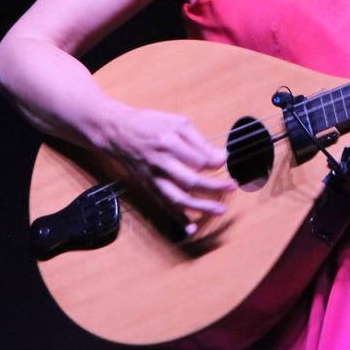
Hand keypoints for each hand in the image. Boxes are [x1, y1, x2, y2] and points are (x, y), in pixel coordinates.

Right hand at [91, 102, 234, 233]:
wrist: (117, 133)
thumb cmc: (149, 124)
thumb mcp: (176, 122)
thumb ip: (198, 140)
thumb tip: (219, 156)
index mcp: (168, 142)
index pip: (198, 159)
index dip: (216, 162)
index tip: (227, 160)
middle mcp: (160, 163)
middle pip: (190, 180)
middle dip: (213, 186)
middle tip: (232, 186)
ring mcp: (153, 177)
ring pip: (177, 197)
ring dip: (199, 206)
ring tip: (219, 210)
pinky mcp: (148, 187)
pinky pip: (163, 206)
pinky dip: (177, 218)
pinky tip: (190, 228)